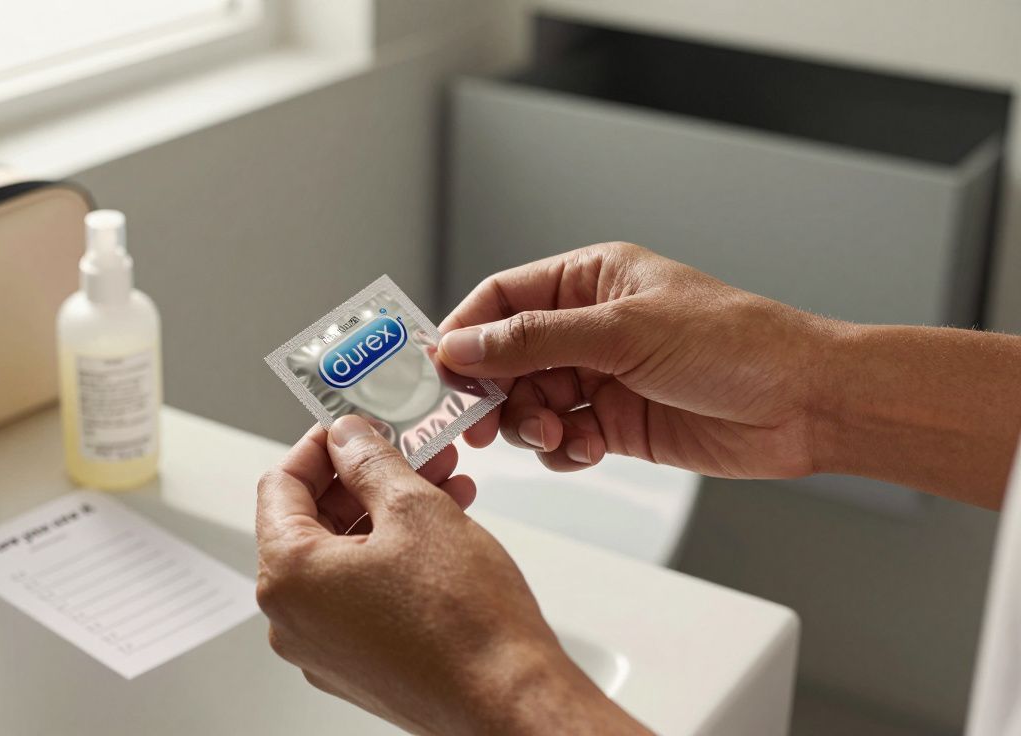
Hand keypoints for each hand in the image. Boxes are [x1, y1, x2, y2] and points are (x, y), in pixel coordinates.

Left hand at [256, 415, 646, 733]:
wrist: (509, 702)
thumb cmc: (466, 624)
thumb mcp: (416, 510)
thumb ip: (370, 461)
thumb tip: (348, 438)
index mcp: (289, 576)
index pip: (280, 485)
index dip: (320, 446)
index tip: (352, 427)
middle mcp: (294, 619)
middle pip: (312, 521)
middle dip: (366, 479)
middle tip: (410, 450)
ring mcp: (324, 648)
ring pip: (343, 557)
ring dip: (388, 514)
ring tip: (443, 485)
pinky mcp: (358, 666)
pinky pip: (361, 594)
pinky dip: (393, 557)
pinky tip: (442, 532)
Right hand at [438, 242, 832, 479]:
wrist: (805, 403)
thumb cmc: (735, 343)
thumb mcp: (622, 332)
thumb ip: (533, 341)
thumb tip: (462, 345)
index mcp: (589, 280)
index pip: (501, 299)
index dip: (465, 333)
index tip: (439, 372)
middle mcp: (589, 327)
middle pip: (506, 358)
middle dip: (494, 392)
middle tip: (484, 422)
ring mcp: (602, 377)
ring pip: (529, 403)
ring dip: (530, 425)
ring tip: (555, 434)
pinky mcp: (617, 424)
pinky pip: (562, 440)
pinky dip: (563, 451)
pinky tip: (589, 449)